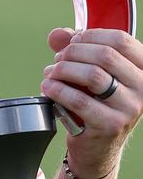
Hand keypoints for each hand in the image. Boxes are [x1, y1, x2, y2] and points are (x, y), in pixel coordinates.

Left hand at [42, 27, 142, 177]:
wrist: (97, 145)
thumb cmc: (95, 101)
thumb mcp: (89, 70)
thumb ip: (74, 47)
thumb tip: (57, 34)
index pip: (121, 40)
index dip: (91, 35)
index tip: (73, 41)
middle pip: (104, 55)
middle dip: (72, 52)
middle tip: (58, 59)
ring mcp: (130, 108)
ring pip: (92, 75)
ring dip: (63, 70)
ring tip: (51, 73)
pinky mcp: (111, 125)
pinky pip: (79, 100)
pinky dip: (58, 90)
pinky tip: (48, 87)